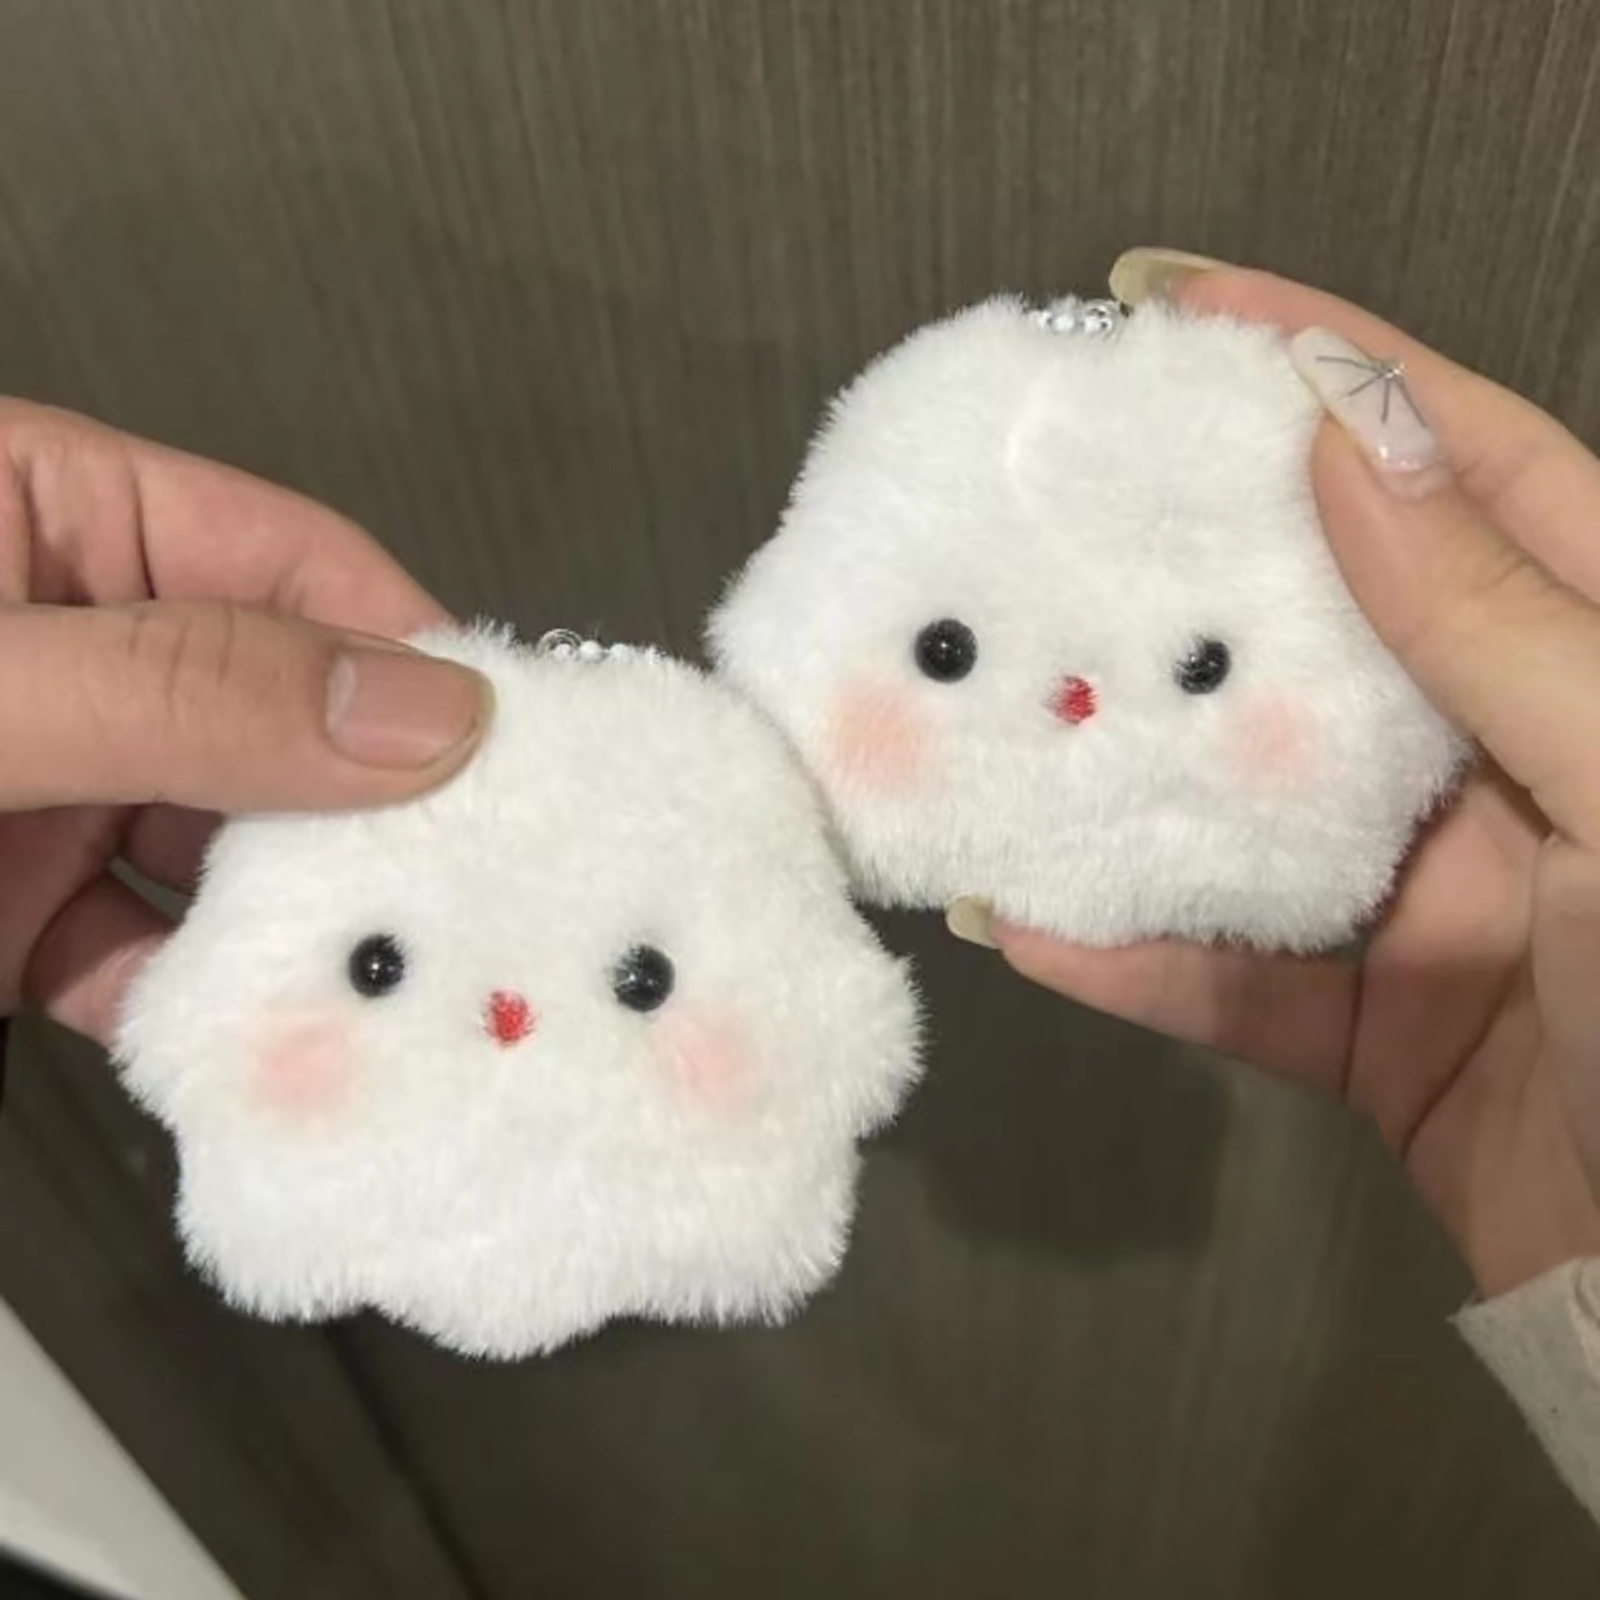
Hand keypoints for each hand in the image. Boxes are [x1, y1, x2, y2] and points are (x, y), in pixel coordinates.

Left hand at [0, 401, 489, 1045]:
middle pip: (281, 722)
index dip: (413, 663)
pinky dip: (197, 1005)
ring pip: (222, 852)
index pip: (294, 573)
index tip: (527, 767)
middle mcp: (84, 648)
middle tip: (504, 907)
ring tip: (414, 997)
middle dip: (376, 817)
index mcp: (61, 518)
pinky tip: (267, 1051)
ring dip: (300, 928)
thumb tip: (436, 712)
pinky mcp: (17, 914)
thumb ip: (188, 689)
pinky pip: (135, 957)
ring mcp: (53, 784)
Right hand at [990, 257, 1599, 1297]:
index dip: (1334, 368)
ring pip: (1257, 791)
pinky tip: (1028, 922)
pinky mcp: (1371, 1016)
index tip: (1189, 308)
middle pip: (1334, 617)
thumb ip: (1498, 625)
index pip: (1470, 467)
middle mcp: (1520, 756)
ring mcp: (1441, 890)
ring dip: (1134, 759)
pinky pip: (1233, 970)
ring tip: (1002, 694)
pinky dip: (1136, 955)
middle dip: (1199, 550)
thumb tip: (1350, 445)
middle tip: (1058, 487)